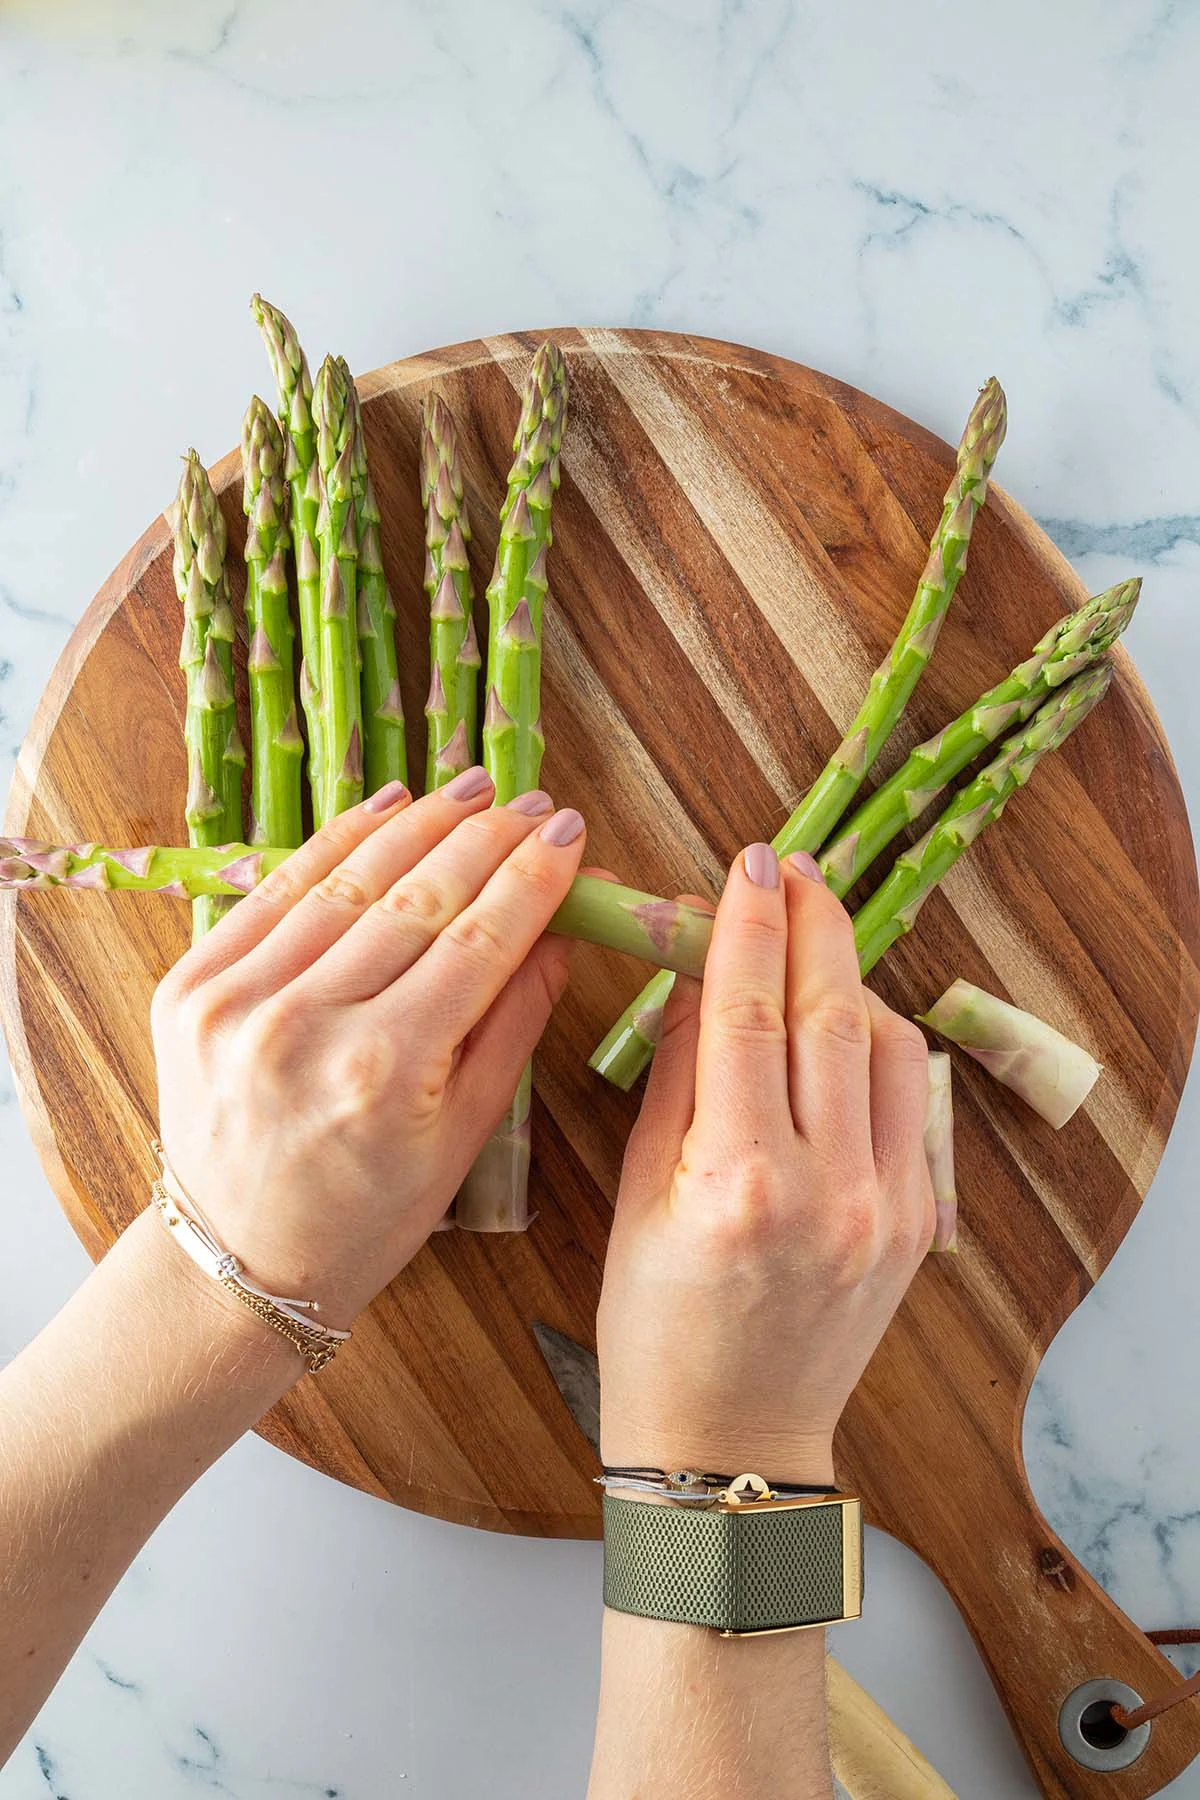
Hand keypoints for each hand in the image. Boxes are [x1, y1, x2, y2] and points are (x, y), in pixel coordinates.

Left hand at [150, 771, 585, 1329]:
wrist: (238, 1262)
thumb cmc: (368, 1216)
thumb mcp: (467, 1133)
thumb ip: (517, 1019)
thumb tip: (567, 924)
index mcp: (383, 1072)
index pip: (479, 941)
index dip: (534, 878)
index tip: (572, 833)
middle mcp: (303, 1026)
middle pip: (417, 898)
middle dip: (487, 839)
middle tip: (536, 802)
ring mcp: (236, 1000)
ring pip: (347, 881)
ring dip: (418, 824)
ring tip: (471, 791)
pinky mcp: (190, 987)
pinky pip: (277, 891)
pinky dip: (336, 843)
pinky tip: (386, 806)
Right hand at [597, 843, 932, 1485]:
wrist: (731, 1442)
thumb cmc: (656, 1328)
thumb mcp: (640, 1196)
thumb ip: (678, 1076)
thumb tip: (698, 974)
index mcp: (739, 1182)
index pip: (749, 1012)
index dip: (748, 925)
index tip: (747, 866)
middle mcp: (828, 1188)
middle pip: (830, 1012)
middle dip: (812, 923)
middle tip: (790, 867)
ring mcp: (886, 1206)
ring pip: (885, 1046)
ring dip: (848, 978)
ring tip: (811, 939)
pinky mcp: (917, 1221)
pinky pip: (908, 1099)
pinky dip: (878, 1043)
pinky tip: (843, 1020)